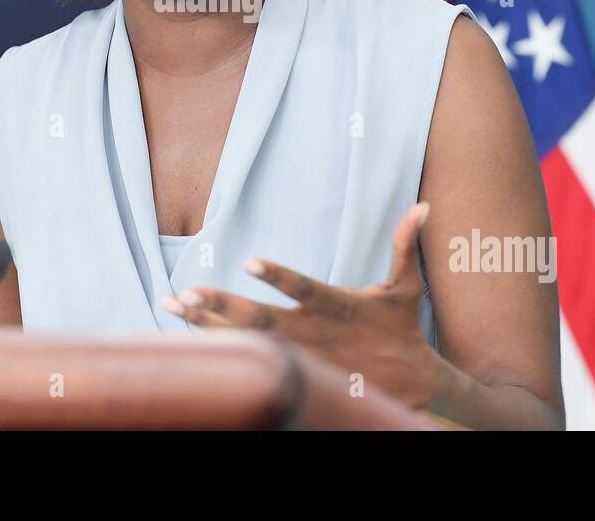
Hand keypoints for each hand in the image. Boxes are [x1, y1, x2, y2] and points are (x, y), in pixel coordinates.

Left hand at [162, 201, 454, 411]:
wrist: (410, 387)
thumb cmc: (403, 329)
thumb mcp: (407, 288)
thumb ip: (405, 246)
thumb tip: (422, 206)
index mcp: (339, 307)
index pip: (306, 289)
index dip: (279, 277)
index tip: (250, 260)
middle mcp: (314, 333)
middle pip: (264, 321)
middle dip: (224, 307)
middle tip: (189, 292)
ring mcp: (300, 355)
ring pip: (247, 341)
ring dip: (207, 324)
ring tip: (172, 303)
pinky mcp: (292, 368)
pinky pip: (247, 356)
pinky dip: (215, 342)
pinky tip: (183, 326)